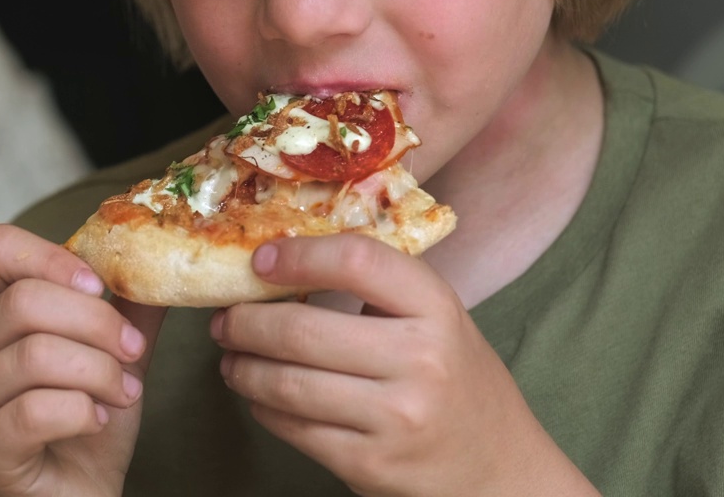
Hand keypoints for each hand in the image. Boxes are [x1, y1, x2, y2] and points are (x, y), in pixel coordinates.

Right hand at [0, 224, 166, 495]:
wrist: (80, 493)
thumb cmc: (88, 421)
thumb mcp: (113, 352)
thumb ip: (129, 305)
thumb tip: (159, 257)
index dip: (53, 257)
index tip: (100, 287)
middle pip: (24, 301)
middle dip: (97, 323)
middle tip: (132, 350)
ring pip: (35, 355)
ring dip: (99, 372)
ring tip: (123, 392)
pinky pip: (35, 411)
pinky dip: (82, 412)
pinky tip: (97, 420)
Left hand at [211, 235, 596, 496]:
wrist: (498, 468)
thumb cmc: (456, 378)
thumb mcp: (437, 318)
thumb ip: (378, 287)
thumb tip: (280, 259)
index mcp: (437, 309)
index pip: (356, 261)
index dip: (299, 255)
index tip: (261, 260)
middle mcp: (421, 361)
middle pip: (304, 331)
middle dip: (246, 323)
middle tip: (225, 318)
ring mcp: (395, 419)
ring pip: (288, 386)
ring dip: (243, 368)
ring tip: (231, 356)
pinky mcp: (370, 466)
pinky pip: (294, 429)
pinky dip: (264, 408)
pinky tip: (258, 395)